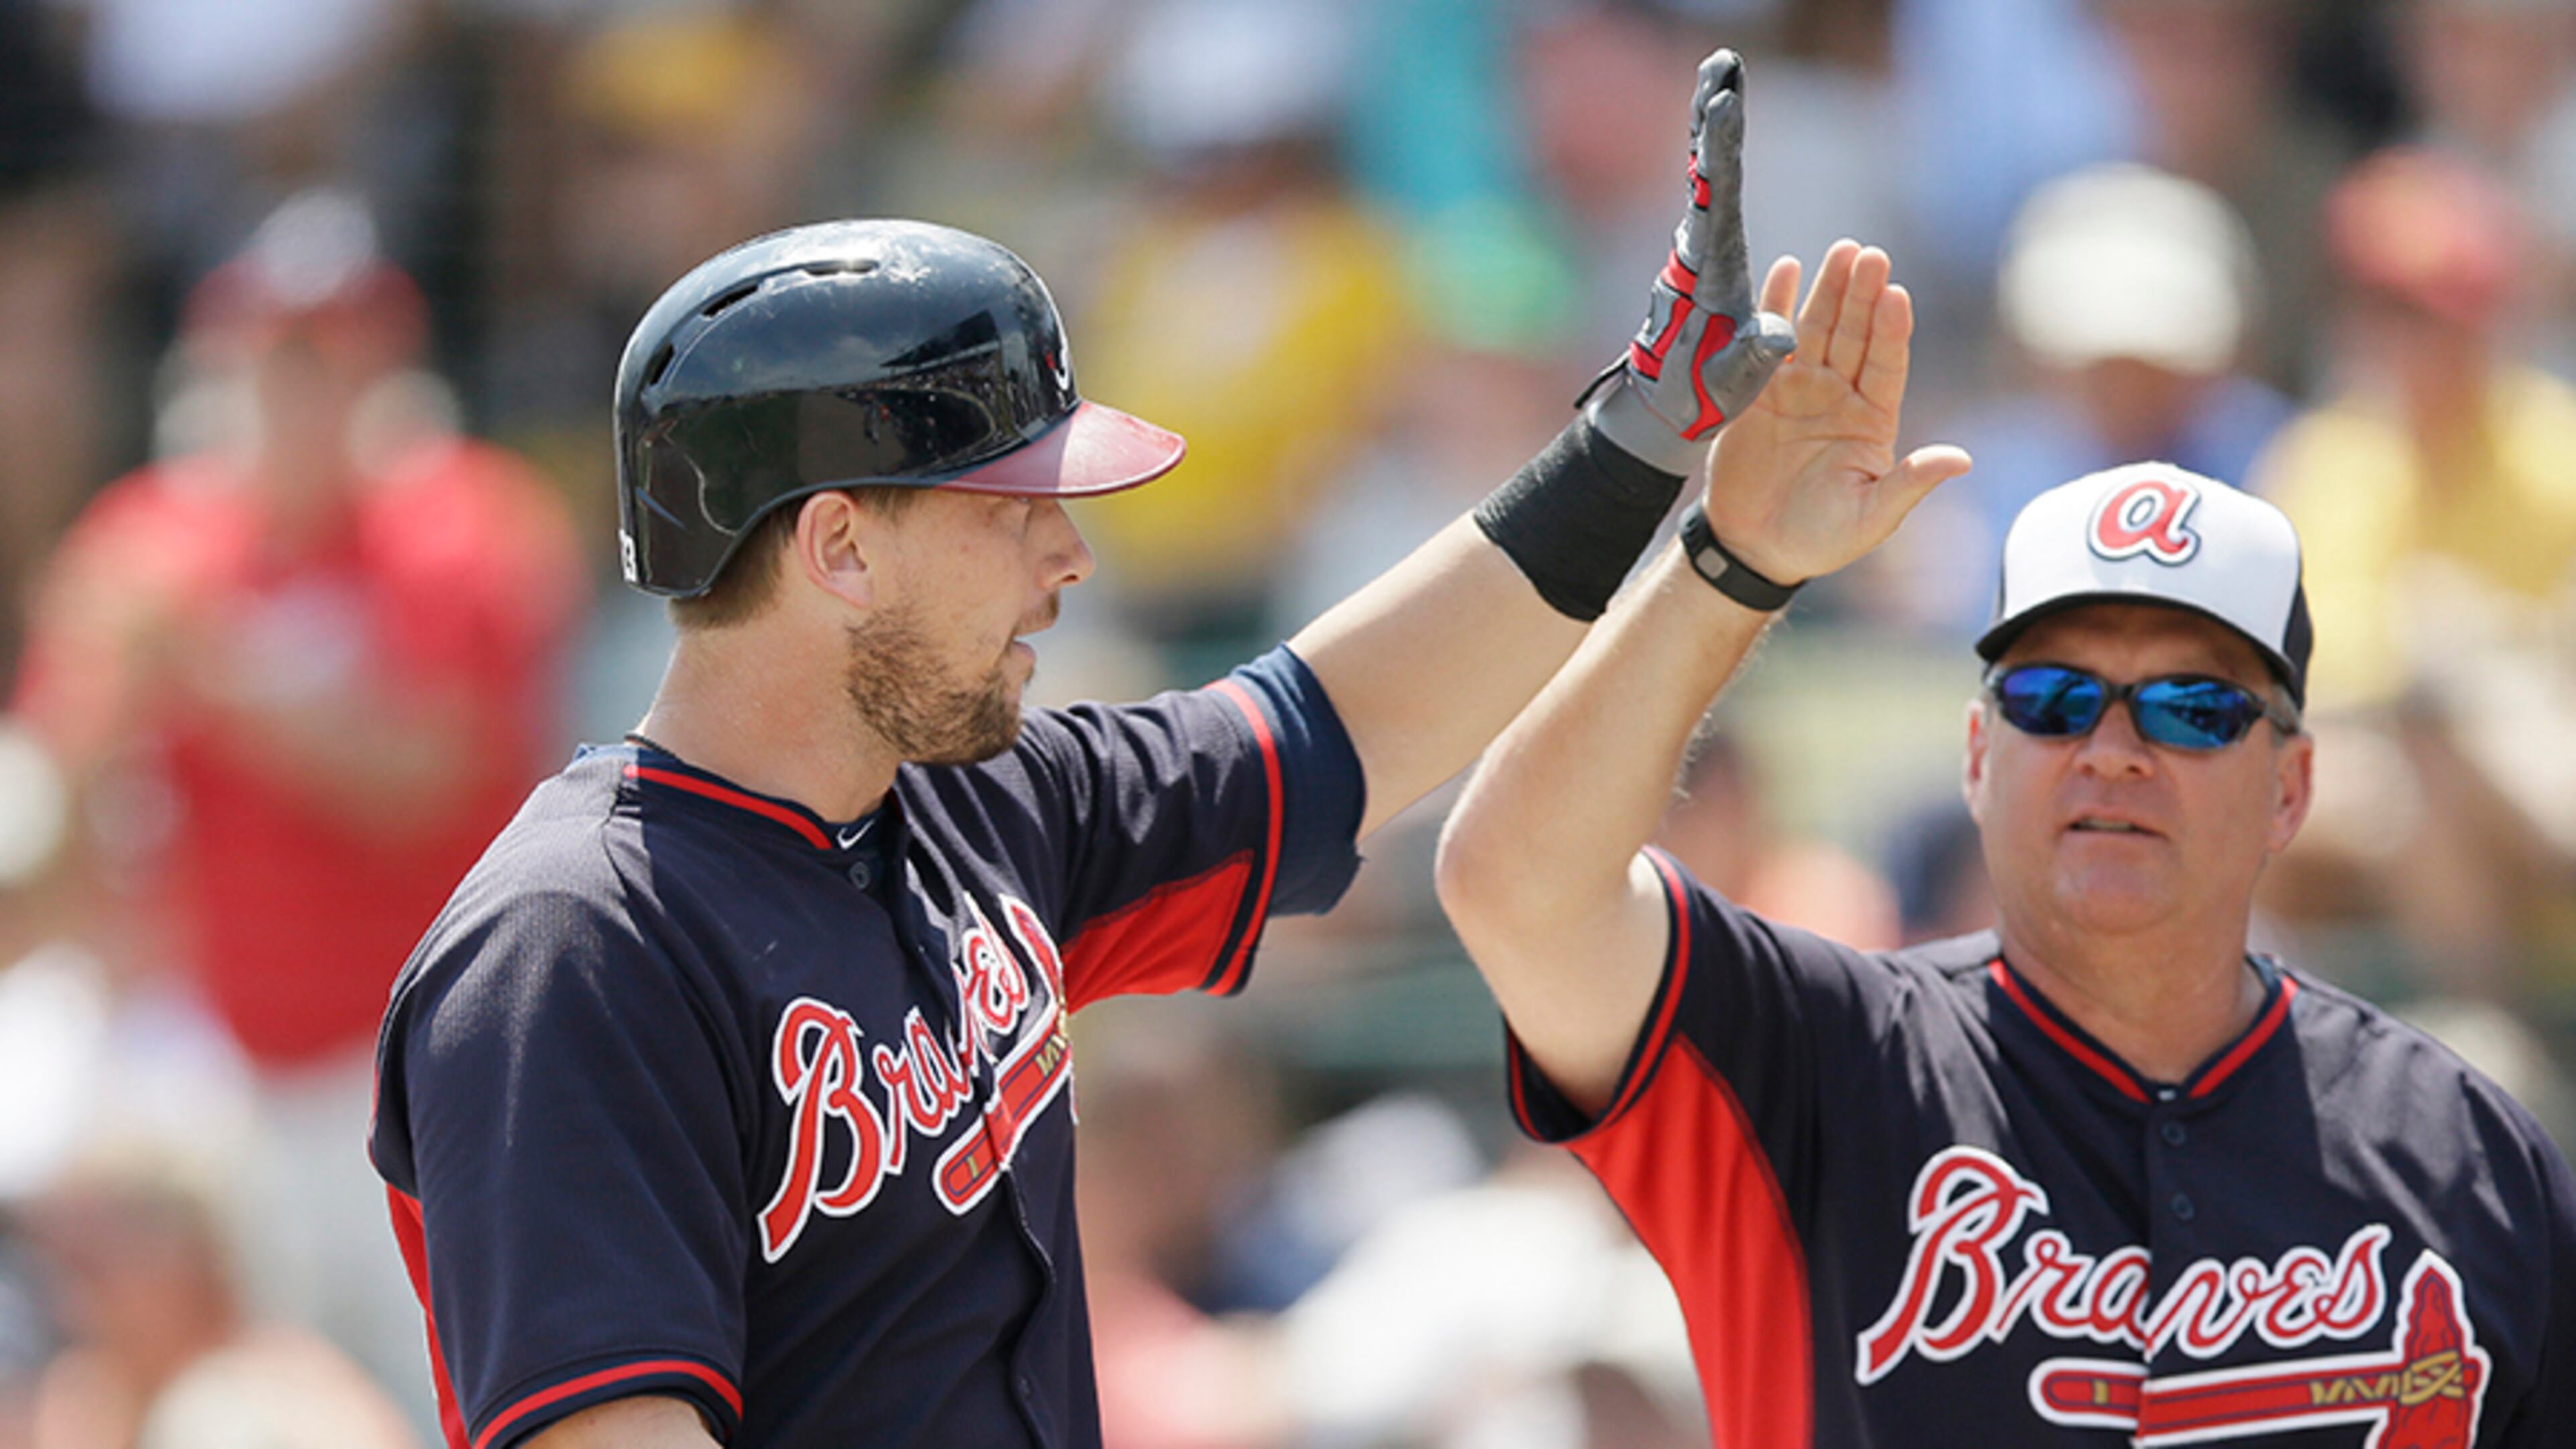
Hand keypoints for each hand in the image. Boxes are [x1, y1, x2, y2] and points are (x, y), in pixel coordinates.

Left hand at [1583, 50, 1797, 476]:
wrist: (1662, 406)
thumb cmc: (1703, 391)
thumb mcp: (1737, 374)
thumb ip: (1758, 353)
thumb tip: (1781, 337)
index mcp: (1710, 265)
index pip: (1716, 195)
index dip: (1722, 148)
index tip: (1725, 104)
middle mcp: (1697, 246)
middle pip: (1705, 167)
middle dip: (1712, 115)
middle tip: (1719, 63)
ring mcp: (1696, 246)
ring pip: (1702, 172)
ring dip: (1710, 121)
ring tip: (1716, 72)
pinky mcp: (1699, 251)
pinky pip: (1707, 189)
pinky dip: (1712, 150)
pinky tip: (1711, 123)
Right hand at [1699, 240, 1971, 584]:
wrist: (1754, 548)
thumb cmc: (1820, 538)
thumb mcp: (1872, 518)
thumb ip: (1911, 483)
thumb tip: (1962, 460)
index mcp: (1873, 420)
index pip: (1887, 364)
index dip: (1891, 331)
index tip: (1897, 295)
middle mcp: (1840, 395)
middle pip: (1855, 335)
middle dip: (1862, 295)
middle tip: (1869, 255)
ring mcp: (1799, 389)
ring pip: (1818, 330)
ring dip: (1828, 290)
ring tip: (1840, 252)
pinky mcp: (1758, 392)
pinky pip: (1770, 341)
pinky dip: (1776, 306)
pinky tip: (1786, 271)